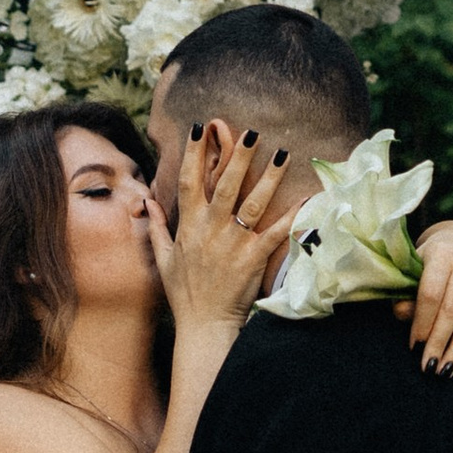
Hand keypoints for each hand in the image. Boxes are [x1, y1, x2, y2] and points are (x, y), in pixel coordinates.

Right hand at [152, 123, 303, 334]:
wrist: (203, 325)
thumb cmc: (184, 293)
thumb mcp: (162, 258)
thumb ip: (157, 227)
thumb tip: (147, 201)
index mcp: (188, 226)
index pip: (189, 180)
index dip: (194, 152)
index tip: (200, 126)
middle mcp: (210, 229)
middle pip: (225, 184)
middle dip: (238, 155)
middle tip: (252, 131)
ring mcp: (232, 243)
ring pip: (253, 203)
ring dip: (269, 177)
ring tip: (282, 153)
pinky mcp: (252, 259)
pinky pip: (275, 233)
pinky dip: (291, 216)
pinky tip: (305, 198)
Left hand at [407, 219, 452, 371]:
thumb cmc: (429, 266)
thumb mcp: (412, 274)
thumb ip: (405, 296)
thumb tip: (404, 316)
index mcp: (442, 252)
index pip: (431, 294)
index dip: (422, 323)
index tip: (414, 347)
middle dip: (440, 342)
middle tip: (429, 366)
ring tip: (446, 369)